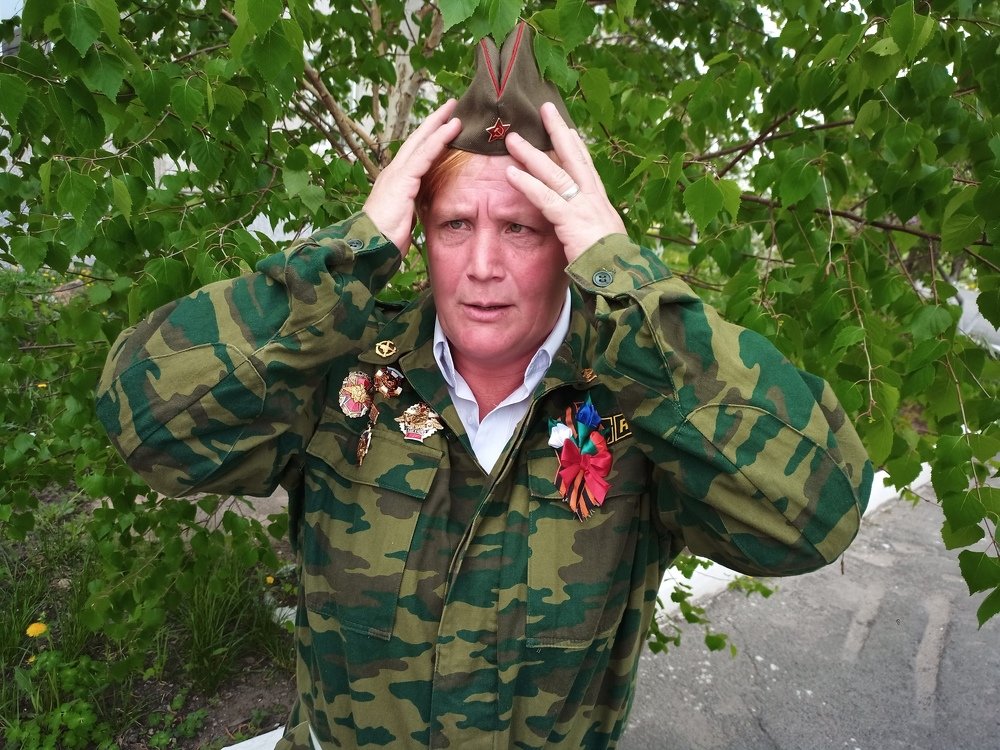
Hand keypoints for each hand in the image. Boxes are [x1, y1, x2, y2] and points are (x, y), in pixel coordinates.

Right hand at [363, 99, 461, 256]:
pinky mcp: (402, 180)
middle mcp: (394, 173)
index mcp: (395, 182)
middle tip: (450, 106)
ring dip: (438, 125)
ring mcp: (396, 174)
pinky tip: (451, 129)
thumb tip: (421, 210)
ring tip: (454, 110)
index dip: (429, 139)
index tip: (444, 127)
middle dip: (433, 122)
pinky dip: (438, 140)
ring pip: (421, 143)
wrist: (370, 248)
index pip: (415, 155)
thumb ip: (413, 209)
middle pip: (417, 141)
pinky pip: (424, 155)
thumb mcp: (404, 220)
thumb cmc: (386, 239)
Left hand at [503, 102, 626, 263]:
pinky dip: (527, 184)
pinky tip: (511, 173)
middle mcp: (593, 198)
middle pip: (574, 156)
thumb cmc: (612, 264)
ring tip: (512, 139)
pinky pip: (545, 197)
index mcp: (600, 202)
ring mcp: (583, 207)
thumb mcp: (602, 240)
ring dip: (532, 154)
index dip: (576, 146)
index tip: (566, 128)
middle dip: (559, 131)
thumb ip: (589, 229)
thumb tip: (582, 229)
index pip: (586, 167)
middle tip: (545, 108)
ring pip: (554, 172)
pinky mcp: (571, 220)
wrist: (622, 277)